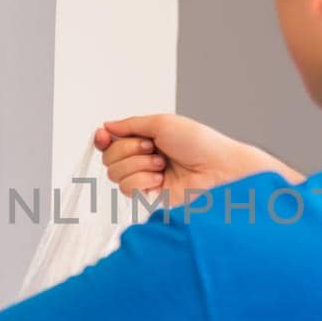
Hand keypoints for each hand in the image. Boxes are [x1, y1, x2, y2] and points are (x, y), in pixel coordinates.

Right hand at [95, 114, 280, 206]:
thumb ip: (131, 124)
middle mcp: (144, 160)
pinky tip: (161, 179)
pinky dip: (143, 180)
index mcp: (147, 139)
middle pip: (109, 157)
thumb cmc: (200, 144)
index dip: (104, 139)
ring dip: (138, 164)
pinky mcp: (149, 197)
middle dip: (128, 149)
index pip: (113, 141)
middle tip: (153, 148)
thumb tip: (108, 126)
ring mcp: (146, 179)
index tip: (104, 136)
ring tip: (161, 164)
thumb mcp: (162, 123)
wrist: (218, 170)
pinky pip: (127, 188)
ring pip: (115, 173)